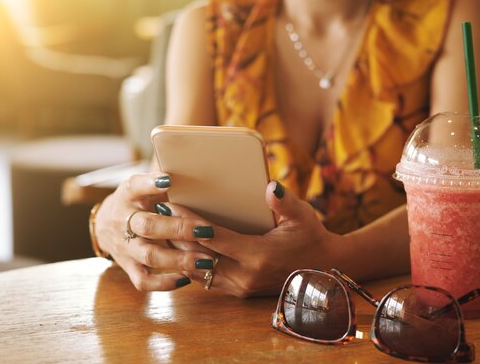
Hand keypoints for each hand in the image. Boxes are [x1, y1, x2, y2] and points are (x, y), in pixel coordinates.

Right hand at [94, 172, 216, 290]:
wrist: (106, 222)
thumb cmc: (138, 199)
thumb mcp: (145, 184)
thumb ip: (163, 179)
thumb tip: (194, 162)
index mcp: (128, 194)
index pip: (135, 186)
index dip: (150, 184)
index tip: (169, 180)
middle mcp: (122, 219)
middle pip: (147, 226)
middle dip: (178, 229)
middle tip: (207, 231)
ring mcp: (124, 245)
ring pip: (149, 255)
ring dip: (179, 259)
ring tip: (206, 260)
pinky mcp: (127, 265)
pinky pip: (143, 280)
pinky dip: (164, 283)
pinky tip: (186, 278)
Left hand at [168, 181, 342, 296]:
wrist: (322, 271)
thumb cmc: (311, 238)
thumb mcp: (303, 216)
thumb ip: (285, 203)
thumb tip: (270, 186)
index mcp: (259, 255)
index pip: (214, 238)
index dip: (190, 222)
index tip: (171, 205)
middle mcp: (245, 275)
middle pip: (198, 255)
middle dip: (175, 233)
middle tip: (156, 212)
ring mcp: (240, 287)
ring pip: (197, 270)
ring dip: (179, 250)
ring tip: (160, 228)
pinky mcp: (238, 291)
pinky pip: (206, 278)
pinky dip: (190, 262)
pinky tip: (178, 246)